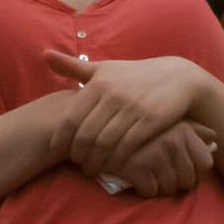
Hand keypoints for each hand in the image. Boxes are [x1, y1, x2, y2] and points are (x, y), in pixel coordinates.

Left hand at [48, 52, 207, 174]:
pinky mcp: (151, 120)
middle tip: (76, 164)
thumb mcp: (104, 68)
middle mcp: (113, 95)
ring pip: (105, 143)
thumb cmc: (133, 75)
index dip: (61, 139)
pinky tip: (113, 166)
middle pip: (86, 134)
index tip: (57, 150)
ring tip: (91, 169)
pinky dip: (116, 159)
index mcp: (98, 84)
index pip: (70, 118)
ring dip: (95, 160)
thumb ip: (73, 66)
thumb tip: (44, 55)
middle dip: (78, 154)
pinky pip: (127, 146)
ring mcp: (133, 108)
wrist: (178, 77)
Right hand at [103, 120, 217, 197]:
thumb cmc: (135, 126)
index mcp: (183, 130)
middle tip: (159, 175)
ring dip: (158, 187)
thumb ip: (192, 128)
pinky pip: (150, 191)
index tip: (178, 169)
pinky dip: (142, 189)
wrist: (94, 128)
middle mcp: (172, 141)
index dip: (194, 172)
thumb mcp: (165, 120)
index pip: (205, 163)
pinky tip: (134, 178)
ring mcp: (155, 155)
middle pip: (188, 180)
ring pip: (169, 188)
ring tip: (147, 176)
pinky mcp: (137, 168)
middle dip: (175, 182)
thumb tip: (215, 136)